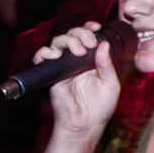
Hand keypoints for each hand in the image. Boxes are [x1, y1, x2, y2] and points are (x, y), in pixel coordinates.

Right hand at [32, 21, 122, 135]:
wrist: (86, 124)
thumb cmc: (100, 107)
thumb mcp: (111, 84)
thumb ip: (107, 64)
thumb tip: (104, 44)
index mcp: (93, 60)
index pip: (88, 38)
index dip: (89, 29)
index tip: (95, 28)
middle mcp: (77, 60)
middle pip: (72, 36)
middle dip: (80, 33)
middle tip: (88, 42)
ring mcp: (63, 66)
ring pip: (58, 42)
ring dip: (67, 41)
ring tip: (78, 50)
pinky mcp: (52, 74)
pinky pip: (42, 57)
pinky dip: (45, 52)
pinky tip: (55, 55)